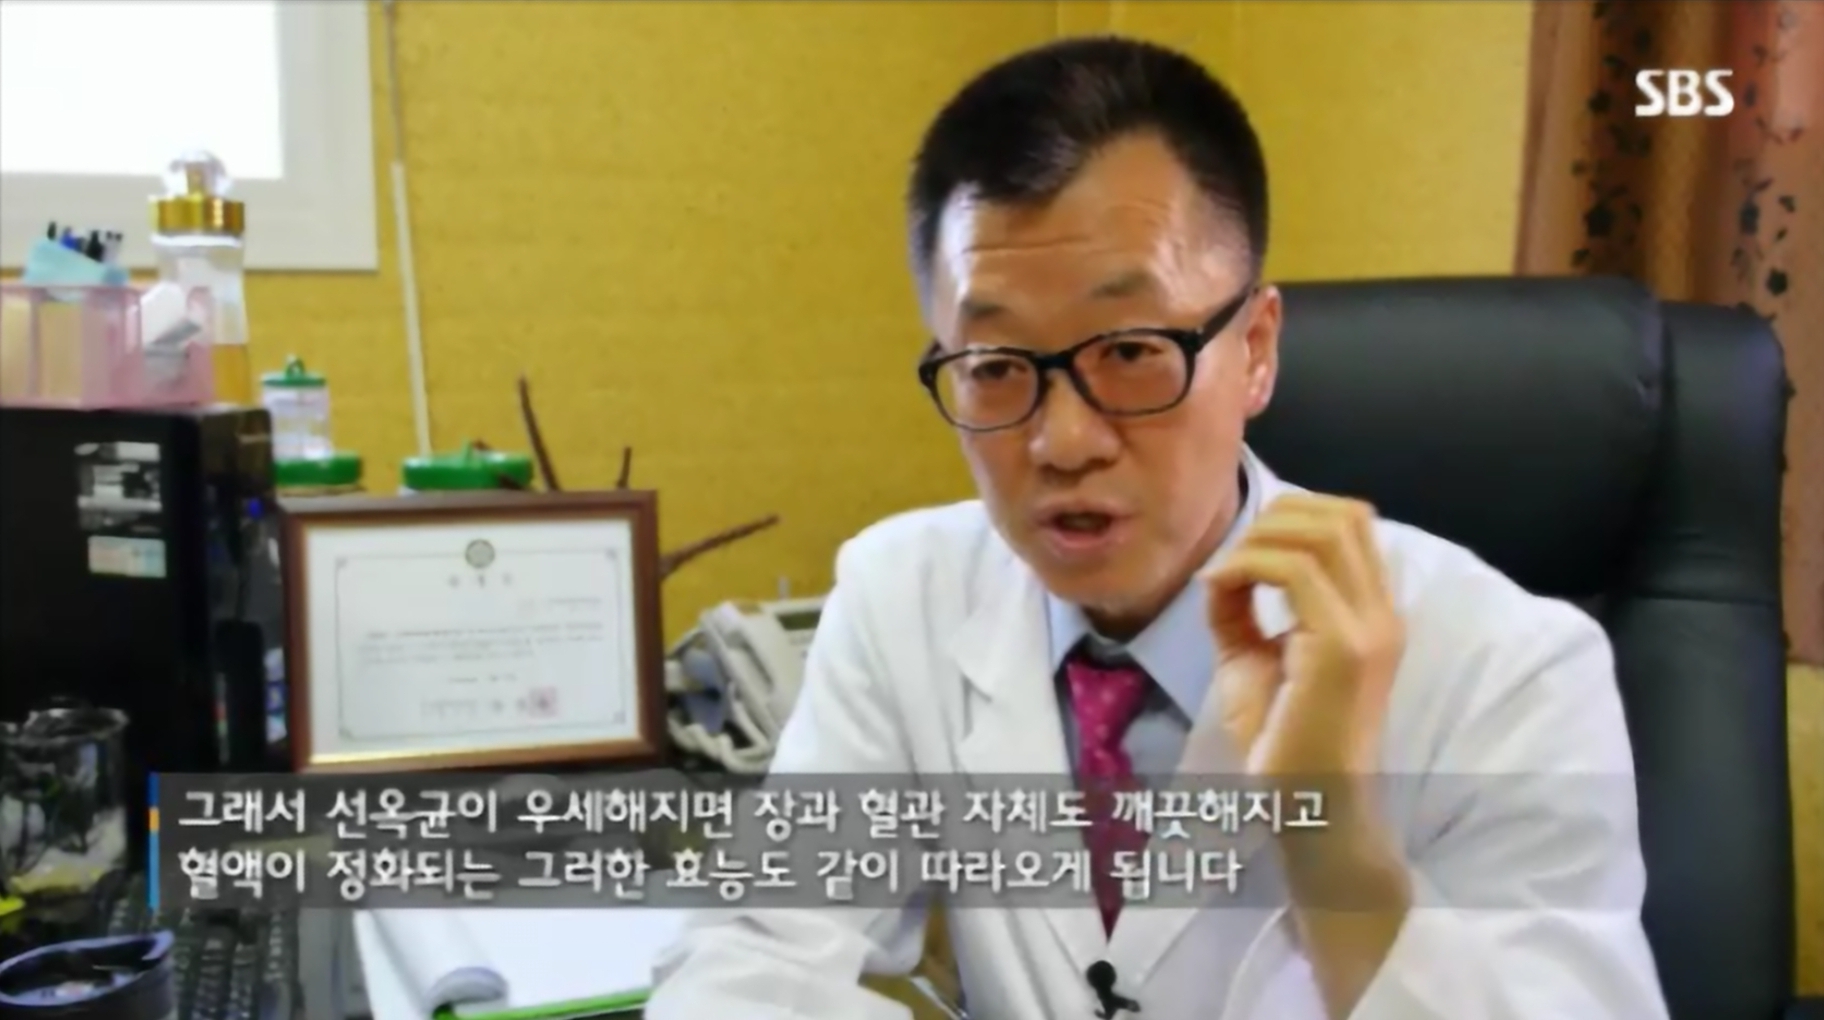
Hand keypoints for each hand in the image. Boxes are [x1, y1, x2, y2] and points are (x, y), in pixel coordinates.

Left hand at [1206, 493, 1404, 779]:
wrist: (1306, 803)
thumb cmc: (1281, 739)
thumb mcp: (1253, 657)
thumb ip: (1242, 610)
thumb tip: (1220, 570)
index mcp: (1372, 614)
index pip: (1354, 523)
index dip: (1294, 515)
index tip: (1244, 550)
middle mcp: (1382, 615)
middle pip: (1345, 514)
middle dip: (1277, 516)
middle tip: (1233, 557)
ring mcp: (1368, 629)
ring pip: (1323, 531)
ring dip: (1260, 539)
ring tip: (1223, 576)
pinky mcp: (1342, 647)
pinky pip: (1293, 570)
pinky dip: (1245, 565)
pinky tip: (1217, 590)